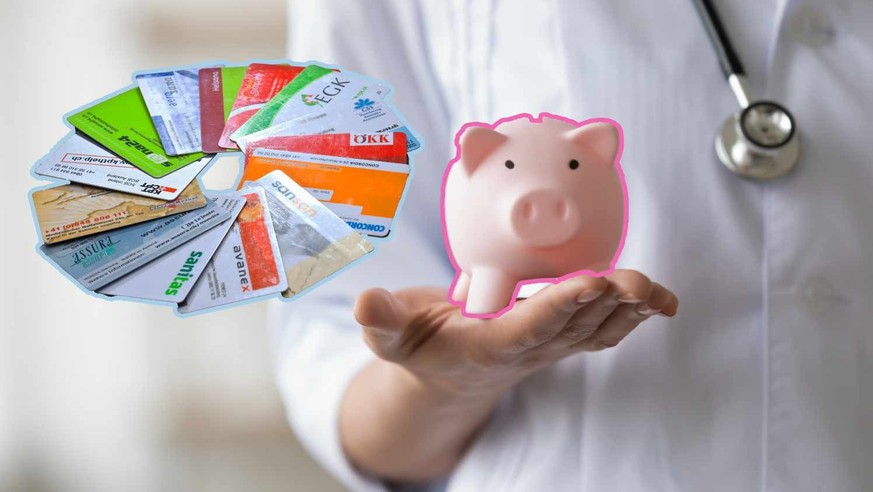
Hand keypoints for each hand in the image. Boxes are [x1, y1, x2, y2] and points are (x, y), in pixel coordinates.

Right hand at [354, 270, 678, 397]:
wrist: (449, 376)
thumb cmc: (421, 348)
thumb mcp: (391, 336)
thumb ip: (380, 320)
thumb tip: (364, 302)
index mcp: (486, 346)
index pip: (527, 327)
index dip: (559, 306)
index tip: (588, 282)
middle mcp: (525, 349)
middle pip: (572, 329)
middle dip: (603, 304)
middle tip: (629, 280)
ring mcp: (549, 347)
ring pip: (595, 331)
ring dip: (626, 310)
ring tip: (652, 289)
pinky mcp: (562, 338)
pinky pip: (603, 330)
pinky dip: (632, 315)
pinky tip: (657, 298)